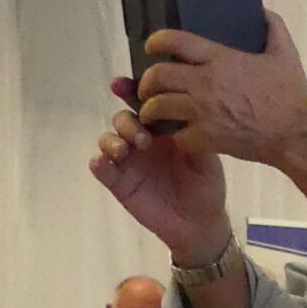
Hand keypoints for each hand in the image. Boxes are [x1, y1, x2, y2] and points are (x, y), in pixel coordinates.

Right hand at [91, 81, 231, 262]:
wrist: (201, 223)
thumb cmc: (206, 185)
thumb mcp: (207, 156)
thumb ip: (194, 132)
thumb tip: (182, 107)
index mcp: (163, 129)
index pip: (144, 104)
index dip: (131, 91)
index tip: (122, 84)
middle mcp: (142, 140)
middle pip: (123, 118)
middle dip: (127, 121)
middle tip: (143, 137)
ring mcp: (129, 161)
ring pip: (108, 140)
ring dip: (112, 140)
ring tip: (126, 150)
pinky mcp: (119, 183)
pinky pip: (102, 169)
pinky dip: (99, 163)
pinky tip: (102, 162)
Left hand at [131, 13, 306, 163]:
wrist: (295, 134)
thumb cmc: (290, 95)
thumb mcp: (285, 54)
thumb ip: (273, 27)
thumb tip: (261, 12)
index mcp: (220, 59)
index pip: (174, 41)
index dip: (156, 42)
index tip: (152, 47)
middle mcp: (205, 83)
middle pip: (157, 76)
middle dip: (146, 81)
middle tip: (148, 87)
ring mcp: (202, 112)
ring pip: (157, 107)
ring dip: (151, 110)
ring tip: (153, 113)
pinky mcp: (205, 138)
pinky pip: (175, 136)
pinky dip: (174, 136)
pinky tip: (179, 135)